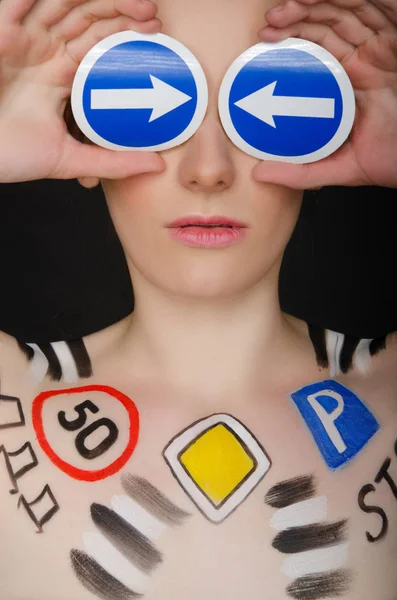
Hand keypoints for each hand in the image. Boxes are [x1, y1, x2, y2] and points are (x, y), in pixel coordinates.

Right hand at [0, 0, 164, 182]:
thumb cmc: (10, 154)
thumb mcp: (68, 158)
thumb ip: (112, 161)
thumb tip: (156, 167)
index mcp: (60, 75)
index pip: (98, 44)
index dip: (126, 35)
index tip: (156, 35)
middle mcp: (44, 51)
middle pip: (87, 17)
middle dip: (122, 11)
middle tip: (153, 16)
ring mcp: (22, 37)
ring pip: (64, 2)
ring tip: (138, 3)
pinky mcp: (0, 29)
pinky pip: (21, 0)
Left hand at [254, 0, 396, 188]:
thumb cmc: (389, 160)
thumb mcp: (339, 167)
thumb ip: (300, 172)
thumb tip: (259, 175)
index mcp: (349, 82)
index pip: (317, 49)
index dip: (291, 38)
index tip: (264, 40)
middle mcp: (365, 59)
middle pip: (328, 23)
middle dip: (297, 16)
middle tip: (270, 22)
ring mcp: (383, 46)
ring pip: (347, 11)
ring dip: (314, 4)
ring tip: (286, 10)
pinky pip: (379, 8)